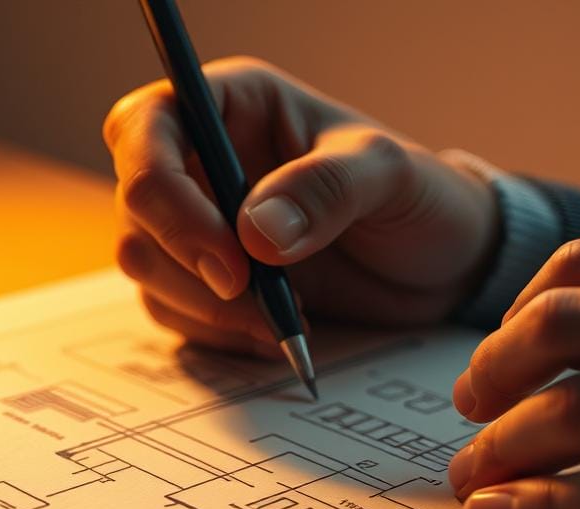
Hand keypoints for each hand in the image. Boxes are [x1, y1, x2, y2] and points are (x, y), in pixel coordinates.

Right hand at [103, 57, 497, 354]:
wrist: (443, 266)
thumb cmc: (419, 198)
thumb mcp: (389, 176)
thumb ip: (327, 189)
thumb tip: (254, 232)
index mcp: (233, 104)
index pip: (145, 126)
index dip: (163, 190)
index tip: (227, 257)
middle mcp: (202, 158)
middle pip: (137, 206)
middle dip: (185, 262)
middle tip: (255, 298)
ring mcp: (199, 221)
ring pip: (145, 264)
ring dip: (204, 305)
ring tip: (283, 318)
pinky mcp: (207, 279)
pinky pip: (174, 310)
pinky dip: (217, 332)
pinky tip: (276, 332)